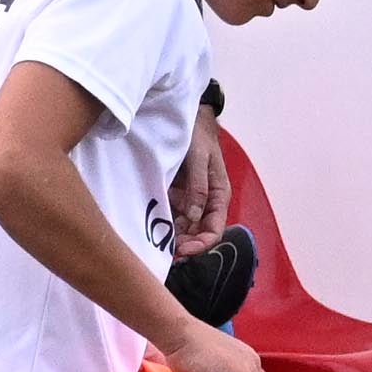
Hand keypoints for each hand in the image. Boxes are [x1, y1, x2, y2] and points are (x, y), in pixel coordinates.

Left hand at [169, 111, 235, 256]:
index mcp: (219, 195)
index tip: (183, 250)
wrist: (189, 119)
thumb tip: (195, 216)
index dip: (201, 244)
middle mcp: (206, 202)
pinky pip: (172, 215)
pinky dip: (164, 224)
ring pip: (184, 228)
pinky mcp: (176, 195)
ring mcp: (190, 200)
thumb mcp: (199, 159)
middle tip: (166, 253)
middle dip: (185, 245)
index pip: (214, 229)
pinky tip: (152, 229)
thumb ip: (198, 187)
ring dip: (173, 238)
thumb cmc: (199, 136)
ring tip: (156, 245)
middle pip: (198, 233)